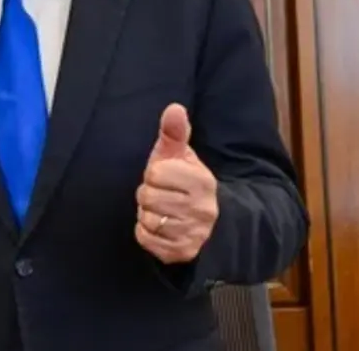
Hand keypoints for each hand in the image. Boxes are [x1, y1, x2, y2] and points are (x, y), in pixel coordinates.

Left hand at [135, 104, 218, 263]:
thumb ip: (175, 132)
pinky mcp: (182, 252)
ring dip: (147, 214)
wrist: (212, 223)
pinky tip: (160, 226)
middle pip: (147, 197)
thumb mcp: (182, 156)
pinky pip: (145, 238)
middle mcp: (202, 209)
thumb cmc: (187, 183)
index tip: (166, 177)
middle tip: (163, 195)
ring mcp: (193, 233)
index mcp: (202, 181)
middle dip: (149, 194)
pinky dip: (146, 232)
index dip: (154, 173)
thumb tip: (174, 107)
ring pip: (146, 218)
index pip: (155, 173)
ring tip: (163, 210)